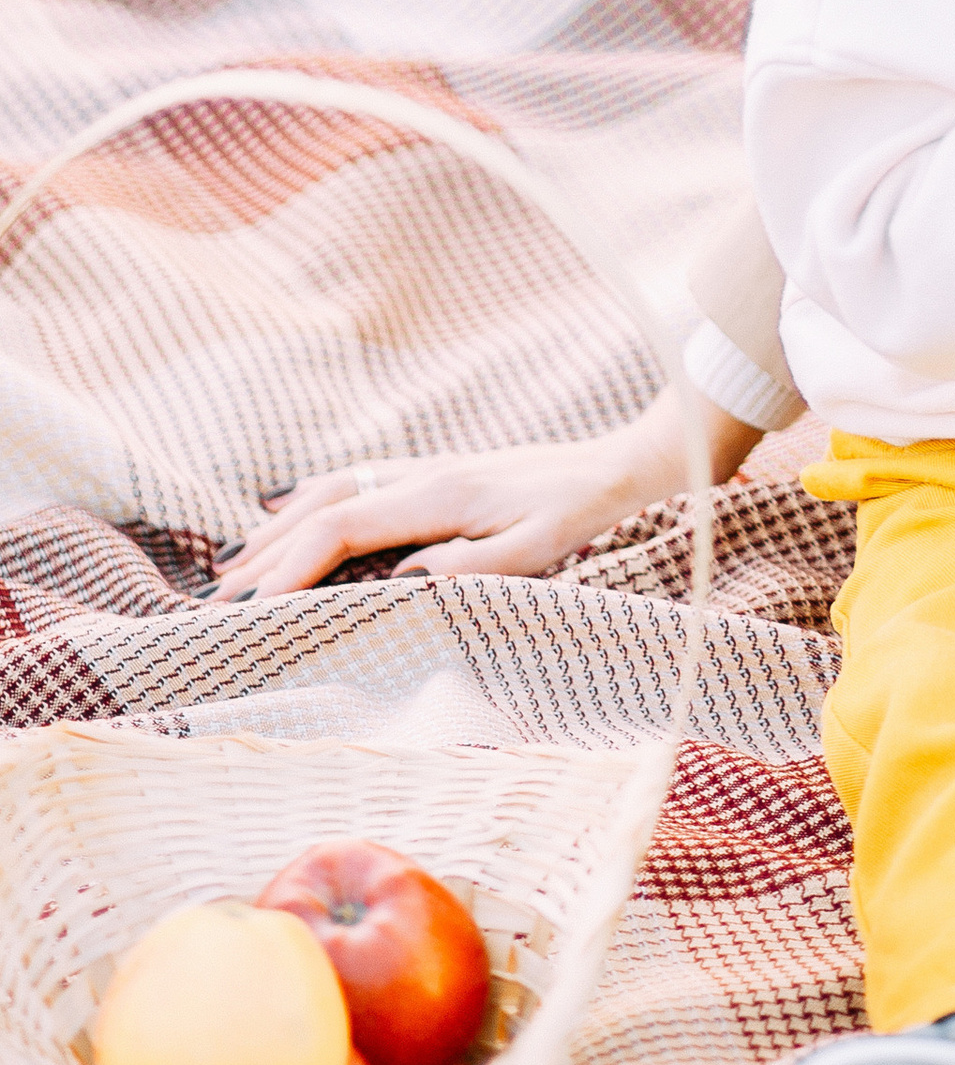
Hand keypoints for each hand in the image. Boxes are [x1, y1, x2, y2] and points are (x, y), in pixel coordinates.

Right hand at [209, 385, 761, 599]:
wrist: (622, 461)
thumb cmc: (583, 510)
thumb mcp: (540, 549)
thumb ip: (475, 567)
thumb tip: (409, 582)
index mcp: (440, 495)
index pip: (344, 526)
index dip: (293, 563)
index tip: (255, 603)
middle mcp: (424, 474)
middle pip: (323, 505)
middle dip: (270, 550)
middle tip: (223, 596)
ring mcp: (428, 469)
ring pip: (334, 491)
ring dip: (283, 527)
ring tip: (241, 566)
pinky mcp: (439, 475)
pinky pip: (356, 485)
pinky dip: (313, 504)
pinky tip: (295, 518)